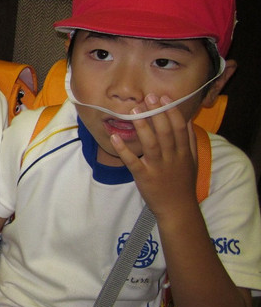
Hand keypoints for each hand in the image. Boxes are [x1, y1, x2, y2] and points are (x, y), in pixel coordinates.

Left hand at [110, 94, 197, 217]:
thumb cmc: (183, 183)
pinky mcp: (143, 177)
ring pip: (150, 144)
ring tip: (133, 111)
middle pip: (165, 132)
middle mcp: (172, 158)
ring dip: (142, 126)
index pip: (179, 128)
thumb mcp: (192, 161)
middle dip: (157, 113)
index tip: (164, 97)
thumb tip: (186, 120)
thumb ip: (190, 141)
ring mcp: (157, 167)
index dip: (171, 111)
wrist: (178, 209)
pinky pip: (132, 162)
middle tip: (148, 97)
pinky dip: (124, 150)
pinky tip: (115, 137)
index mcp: (183, 152)